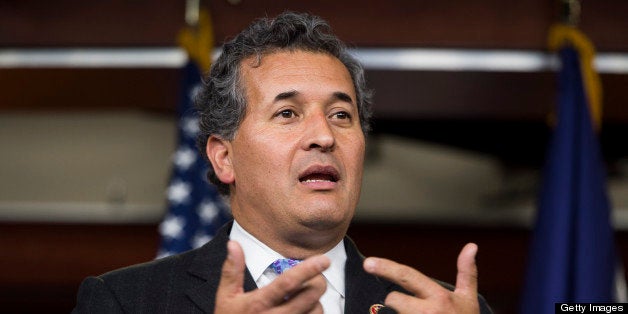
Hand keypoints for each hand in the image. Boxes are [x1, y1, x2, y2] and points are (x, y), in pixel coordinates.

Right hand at [215, 240, 329, 313]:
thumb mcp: (226, 298)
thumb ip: (232, 271)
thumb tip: (233, 244)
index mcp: (258, 304)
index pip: (288, 283)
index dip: (308, 269)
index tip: (323, 259)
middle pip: (310, 296)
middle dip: (318, 281)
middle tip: (316, 276)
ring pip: (316, 311)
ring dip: (316, 301)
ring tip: (306, 297)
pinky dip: (314, 313)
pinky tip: (305, 310)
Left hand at [363, 243, 479, 313]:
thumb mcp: (468, 299)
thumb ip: (467, 273)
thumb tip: (472, 246)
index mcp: (439, 297)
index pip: (407, 276)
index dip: (386, 268)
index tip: (367, 263)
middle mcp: (427, 312)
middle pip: (393, 299)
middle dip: (396, 301)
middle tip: (411, 308)